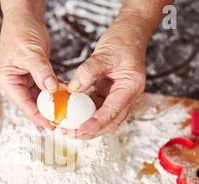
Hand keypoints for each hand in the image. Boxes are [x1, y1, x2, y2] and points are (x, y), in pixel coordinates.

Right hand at [0, 5, 57, 129]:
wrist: (25, 17)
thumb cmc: (20, 31)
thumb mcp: (31, 53)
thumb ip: (41, 72)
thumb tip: (51, 89)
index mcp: (7, 80)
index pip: (23, 103)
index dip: (38, 116)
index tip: (51, 125)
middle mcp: (14, 82)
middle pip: (31, 104)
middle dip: (46, 112)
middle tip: (61, 121)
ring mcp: (24, 80)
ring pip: (39, 98)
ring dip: (52, 103)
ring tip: (65, 112)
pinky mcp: (34, 76)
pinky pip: (45, 88)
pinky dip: (55, 92)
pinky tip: (66, 97)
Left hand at [64, 11, 150, 139]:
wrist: (129, 34)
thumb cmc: (122, 42)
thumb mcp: (104, 54)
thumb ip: (88, 72)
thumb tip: (72, 89)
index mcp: (130, 88)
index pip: (113, 111)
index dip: (96, 123)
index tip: (81, 130)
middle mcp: (126, 96)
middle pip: (110, 121)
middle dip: (91, 131)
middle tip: (70, 135)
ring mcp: (118, 96)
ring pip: (103, 118)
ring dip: (87, 126)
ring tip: (68, 130)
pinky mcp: (109, 94)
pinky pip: (97, 108)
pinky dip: (85, 114)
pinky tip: (71, 117)